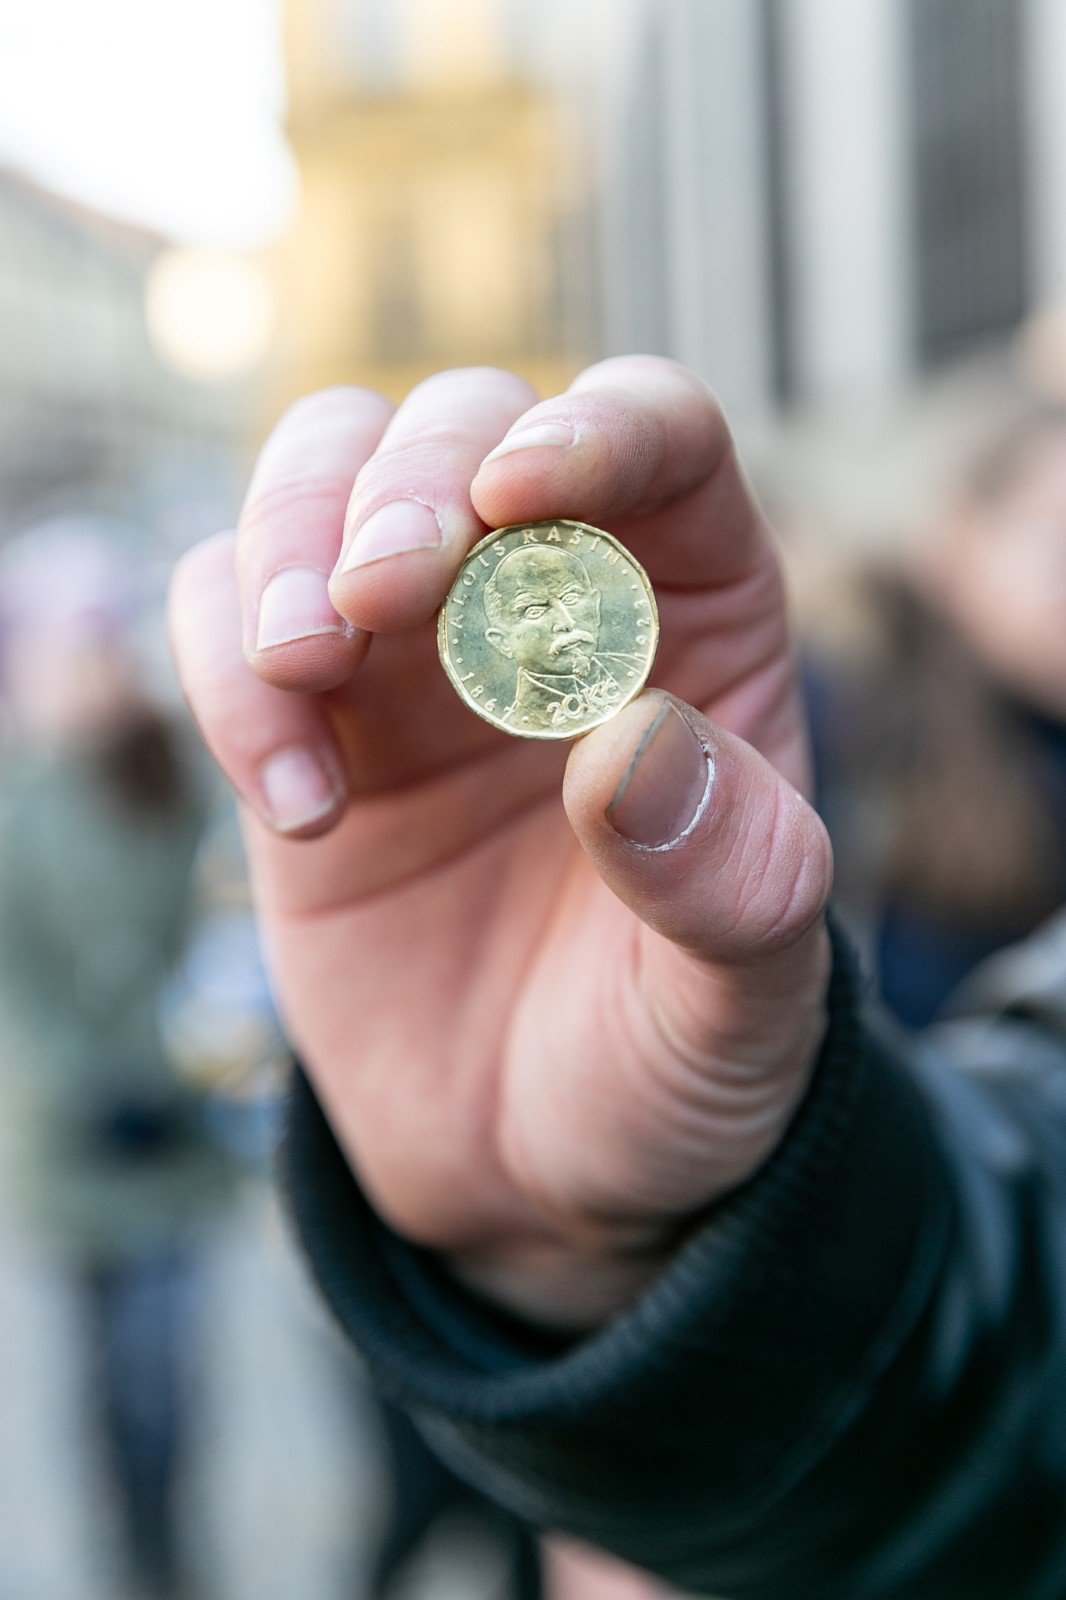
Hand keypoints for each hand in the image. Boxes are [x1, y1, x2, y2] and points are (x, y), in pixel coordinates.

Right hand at [169, 359, 831, 1326]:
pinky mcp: (310, 727)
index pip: (659, 435)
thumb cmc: (673, 1060)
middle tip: (378, 600)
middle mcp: (551, 604)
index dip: (592, 427)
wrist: (545, 1167)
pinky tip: (301, 806)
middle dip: (403, 485)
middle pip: (461, 426)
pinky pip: (229, 626)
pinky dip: (230, 681)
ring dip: (288, 544)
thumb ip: (726, 884)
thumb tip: (633, 746)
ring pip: (319, 484)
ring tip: (304, 668)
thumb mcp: (742, 1002)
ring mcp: (415, 659)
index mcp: (698, 621)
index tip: (516, 494)